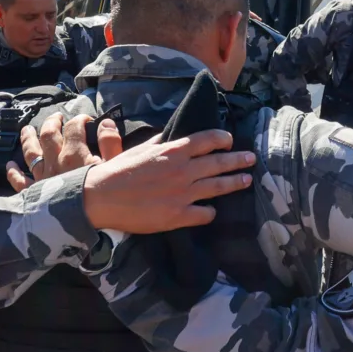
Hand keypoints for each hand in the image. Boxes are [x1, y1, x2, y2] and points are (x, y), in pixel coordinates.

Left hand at [6, 114, 117, 191]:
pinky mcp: (35, 194)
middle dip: (52, 122)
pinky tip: (10, 165)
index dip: (80, 120)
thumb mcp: (114, 168)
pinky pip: (20, 182)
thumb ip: (110, 143)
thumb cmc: (104, 198)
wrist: (85, 222)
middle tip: (56, 117)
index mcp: (75, 154)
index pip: (74, 127)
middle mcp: (55, 162)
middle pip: (48, 134)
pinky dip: (14, 173)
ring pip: (31, 153)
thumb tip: (105, 123)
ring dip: (28, 139)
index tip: (86, 120)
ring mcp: (43, 178)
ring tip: (27, 130)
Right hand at [82, 129, 254, 232]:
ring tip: (246, 180)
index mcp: (173, 151)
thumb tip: (172, 135)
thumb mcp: (140, 149)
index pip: (207, 140)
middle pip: (219, 163)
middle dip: (238, 160)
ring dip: (234, 183)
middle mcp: (183, 171)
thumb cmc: (118, 171)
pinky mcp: (178, 216)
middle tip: (251, 159)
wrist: (101, 198)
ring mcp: (183, 194)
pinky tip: (212, 211)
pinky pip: (204, 214)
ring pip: (218, 187)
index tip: (229, 141)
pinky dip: (210, 212)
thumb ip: (160, 142)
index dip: (222, 139)